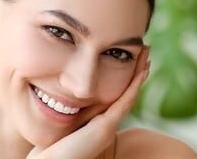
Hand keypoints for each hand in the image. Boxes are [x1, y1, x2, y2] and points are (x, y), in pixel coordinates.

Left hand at [27, 46, 150, 158]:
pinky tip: (141, 71)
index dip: (127, 76)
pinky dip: (133, 87)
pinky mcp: (105, 128)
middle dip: (137, 70)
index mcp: (98, 122)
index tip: (132, 56)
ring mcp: (108, 126)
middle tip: (145, 49)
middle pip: (127, 92)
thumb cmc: (49, 146)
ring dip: (139, 74)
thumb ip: (66, 104)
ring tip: (147, 54)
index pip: (117, 94)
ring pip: (129, 95)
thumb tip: (57, 82)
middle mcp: (107, 124)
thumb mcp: (61, 118)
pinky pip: (123, 103)